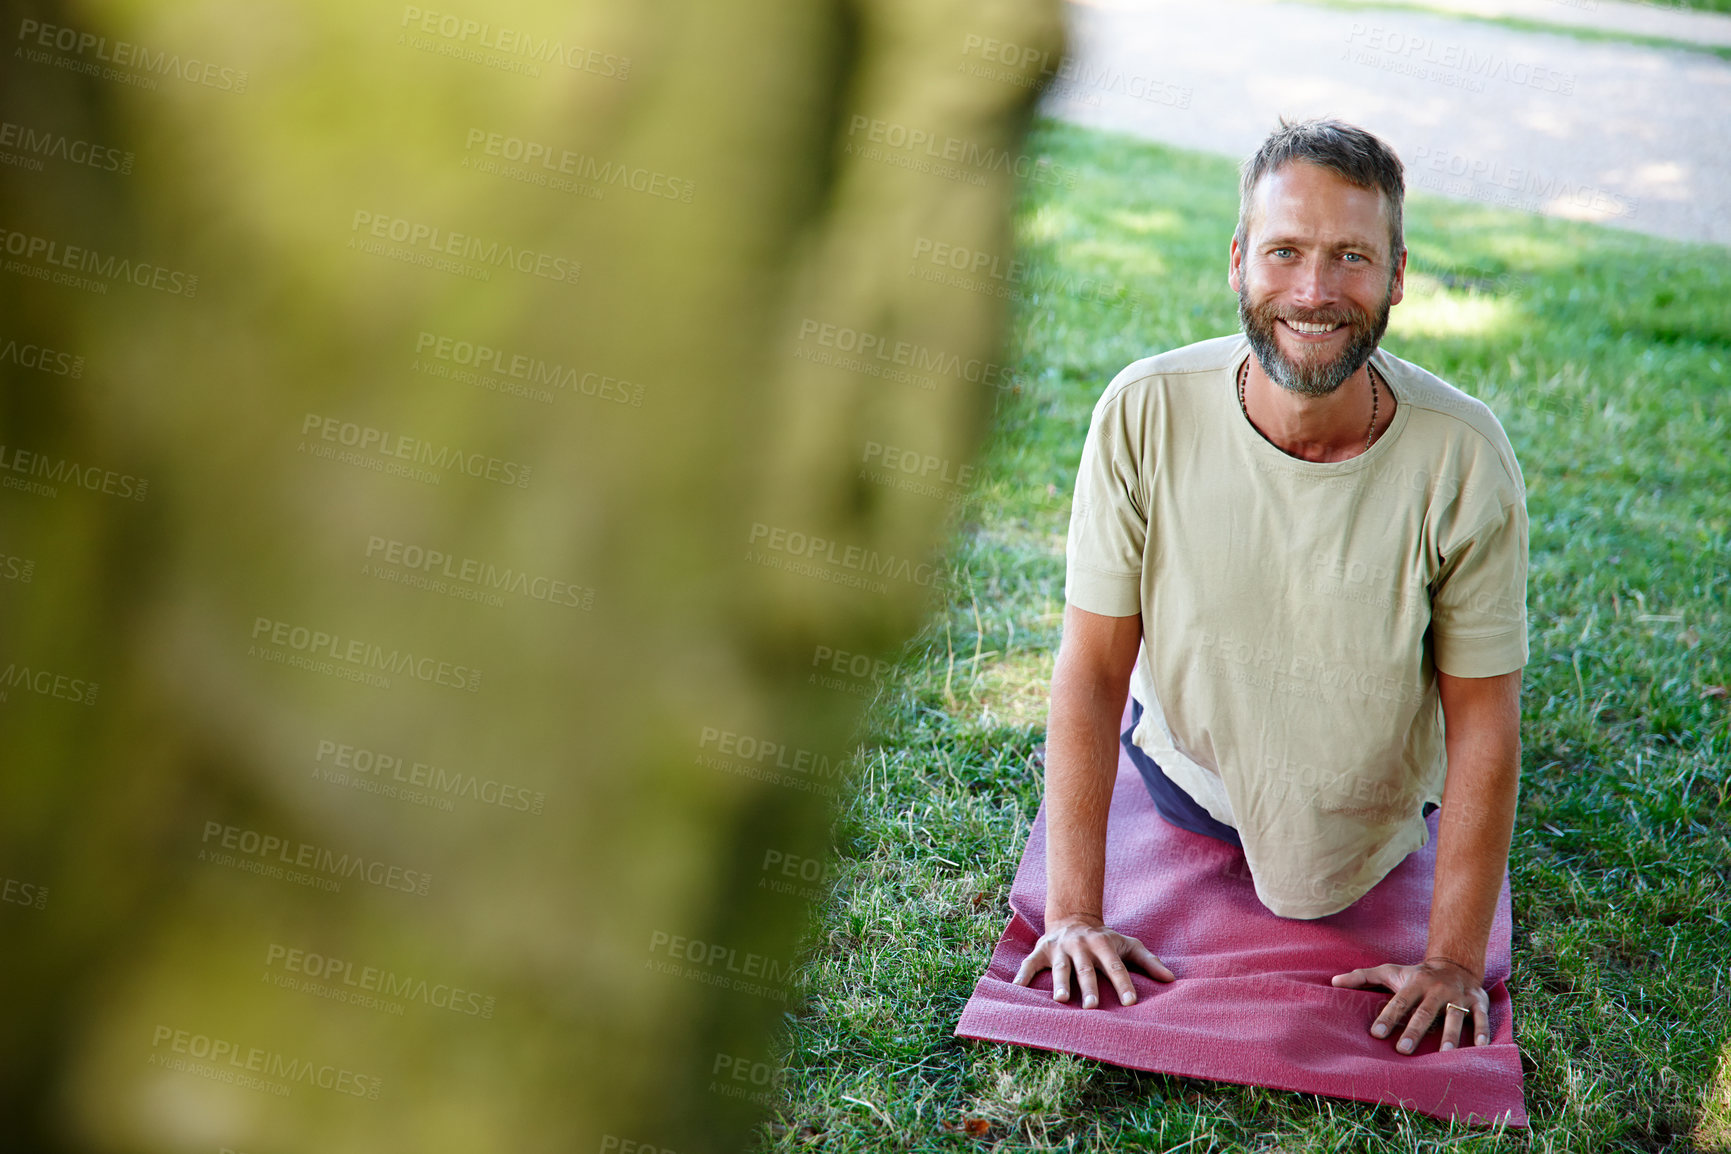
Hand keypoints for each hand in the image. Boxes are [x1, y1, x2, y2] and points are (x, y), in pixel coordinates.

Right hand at [1012, 915, 1174, 1007]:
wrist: (1073, 917)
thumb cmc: (1105, 939)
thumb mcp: (1128, 945)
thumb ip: (1148, 962)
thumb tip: (1171, 980)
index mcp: (1103, 944)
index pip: (1115, 966)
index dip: (1123, 983)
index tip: (1130, 1002)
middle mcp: (1080, 945)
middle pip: (1085, 969)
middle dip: (1088, 987)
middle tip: (1092, 1007)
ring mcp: (1059, 948)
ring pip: (1060, 967)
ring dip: (1059, 982)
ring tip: (1060, 1000)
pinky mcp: (1041, 950)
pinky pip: (1030, 963)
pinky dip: (1023, 975)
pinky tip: (1017, 989)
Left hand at [1331, 956, 1489, 1053]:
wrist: (1455, 963)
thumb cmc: (1416, 974)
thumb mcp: (1390, 971)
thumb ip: (1362, 977)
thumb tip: (1333, 982)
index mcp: (1415, 983)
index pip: (1399, 1002)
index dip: (1388, 1017)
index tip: (1376, 1034)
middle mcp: (1437, 990)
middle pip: (1425, 1012)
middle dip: (1414, 1031)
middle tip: (1402, 1050)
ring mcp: (1458, 996)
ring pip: (1455, 1017)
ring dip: (1451, 1035)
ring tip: (1444, 1054)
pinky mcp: (1478, 1002)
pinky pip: (1481, 1018)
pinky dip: (1482, 1031)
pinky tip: (1479, 1047)